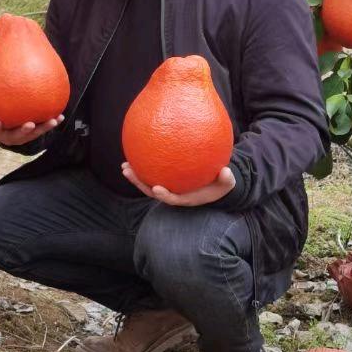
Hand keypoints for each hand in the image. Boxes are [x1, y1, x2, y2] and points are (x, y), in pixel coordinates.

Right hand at [0, 86, 63, 146]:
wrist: (9, 128)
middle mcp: (11, 136)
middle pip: (17, 136)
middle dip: (23, 132)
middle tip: (29, 124)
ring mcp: (24, 137)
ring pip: (33, 135)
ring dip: (43, 128)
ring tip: (52, 121)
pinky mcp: (34, 135)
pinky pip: (44, 129)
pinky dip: (51, 123)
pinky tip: (60, 116)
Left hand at [120, 162, 236, 206]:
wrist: (216, 182)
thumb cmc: (221, 184)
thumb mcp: (227, 183)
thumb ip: (226, 179)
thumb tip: (226, 171)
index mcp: (187, 198)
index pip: (173, 199)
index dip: (164, 195)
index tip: (156, 189)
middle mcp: (174, 194)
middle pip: (153, 191)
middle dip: (139, 183)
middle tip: (128, 171)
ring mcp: (169, 186)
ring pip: (149, 182)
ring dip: (136, 175)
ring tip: (124, 166)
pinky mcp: (167, 178)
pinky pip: (153, 172)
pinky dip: (144, 164)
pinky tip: (136, 152)